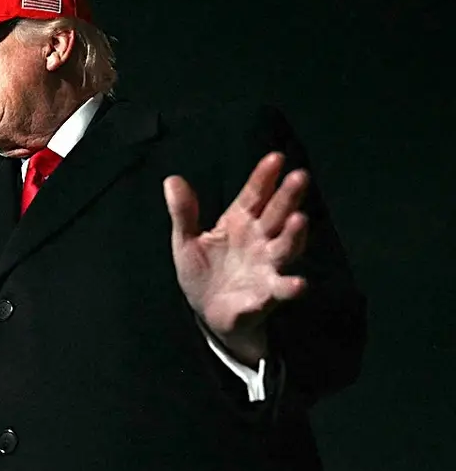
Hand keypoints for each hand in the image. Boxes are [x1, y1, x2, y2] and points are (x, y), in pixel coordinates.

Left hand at [163, 152, 309, 364]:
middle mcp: (260, 240)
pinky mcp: (267, 294)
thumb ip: (183, 212)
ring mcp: (267, 266)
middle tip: (299, 176)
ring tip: (299, 219)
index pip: (254, 195)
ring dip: (294, 235)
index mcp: (239, 222)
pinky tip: (299, 284)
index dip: (264, 177)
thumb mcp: (185, 241)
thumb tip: (171, 180)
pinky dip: (291, 287)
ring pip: (286, 247)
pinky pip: (282, 289)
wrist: (208, 312)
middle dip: (288, 197)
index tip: (275, 158)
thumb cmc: (202, 272)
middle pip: (276, 214)